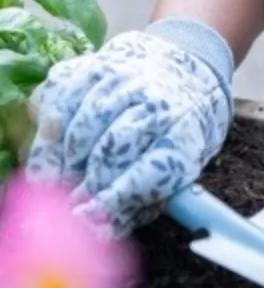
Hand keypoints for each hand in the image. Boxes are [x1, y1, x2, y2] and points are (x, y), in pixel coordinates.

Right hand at [25, 19, 233, 238]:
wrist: (187, 60)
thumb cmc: (185, 121)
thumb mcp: (188, 158)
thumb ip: (152, 189)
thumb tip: (107, 226)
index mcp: (184, 132)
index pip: (148, 173)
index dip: (114, 201)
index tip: (90, 219)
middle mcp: (154, 103)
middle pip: (110, 150)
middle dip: (86, 184)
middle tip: (71, 206)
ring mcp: (121, 81)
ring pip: (81, 127)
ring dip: (65, 161)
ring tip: (60, 181)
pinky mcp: (92, 67)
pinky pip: (61, 101)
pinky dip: (52, 129)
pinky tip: (53, 147)